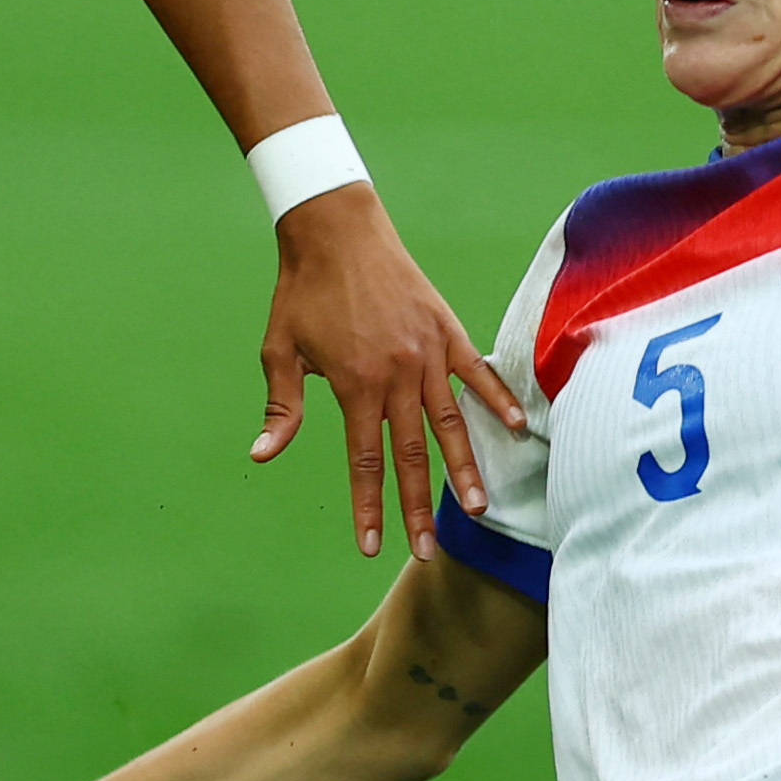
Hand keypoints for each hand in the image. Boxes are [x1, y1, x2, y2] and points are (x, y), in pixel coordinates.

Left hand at [253, 185, 524, 560]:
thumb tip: (262, 455)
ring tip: (476, 507)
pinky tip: (517, 428)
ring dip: (464, 468)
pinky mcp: (447, 329)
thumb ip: (281, 407)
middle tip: (426, 552)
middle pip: (411, 454)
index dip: (369, 505)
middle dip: (416, 507)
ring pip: (451, 422)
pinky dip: (497, 399)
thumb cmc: (302, 291)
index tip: (371, 545)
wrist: (335, 229)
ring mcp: (427, 352)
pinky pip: (478, 372)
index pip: (365, 459)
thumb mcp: (279, 349)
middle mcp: (396, 374)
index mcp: (354, 384)